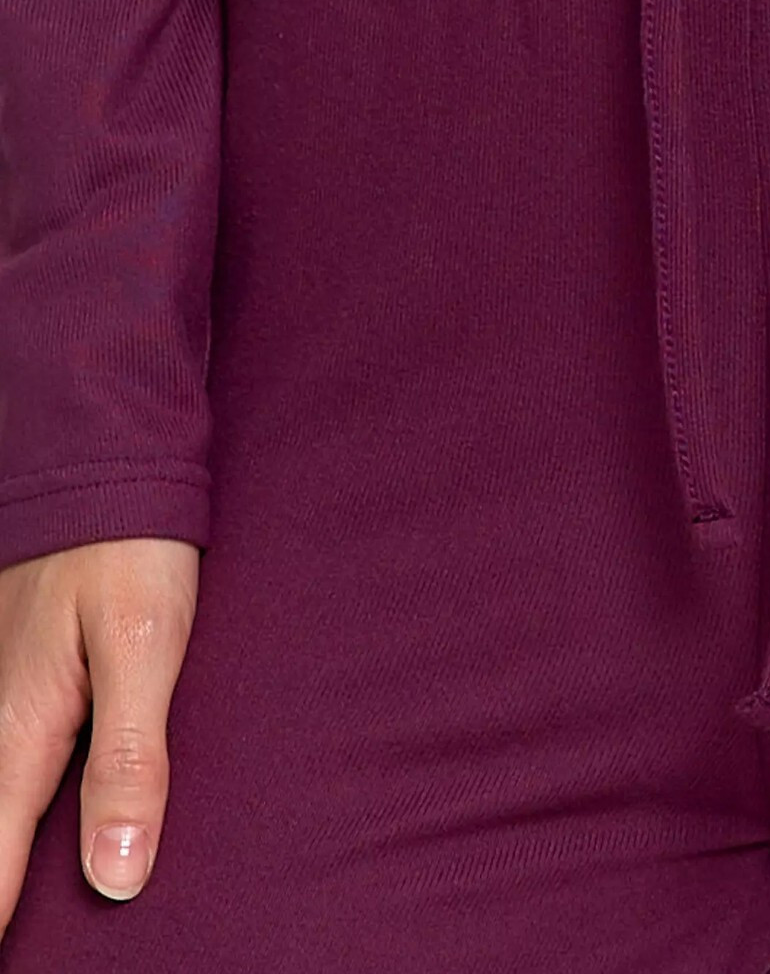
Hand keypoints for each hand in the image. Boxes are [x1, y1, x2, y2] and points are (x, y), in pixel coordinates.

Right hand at [0, 537, 199, 937]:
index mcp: (21, 726)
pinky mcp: (18, 663)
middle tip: (13, 944)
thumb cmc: (129, 549)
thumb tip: (118, 874)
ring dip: (2, 842)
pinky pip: (6, 750)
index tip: (7, 968)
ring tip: (13, 900)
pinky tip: (26, 808)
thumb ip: (129, 756)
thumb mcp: (145, 647)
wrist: (103, 457)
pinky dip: (11, 797)